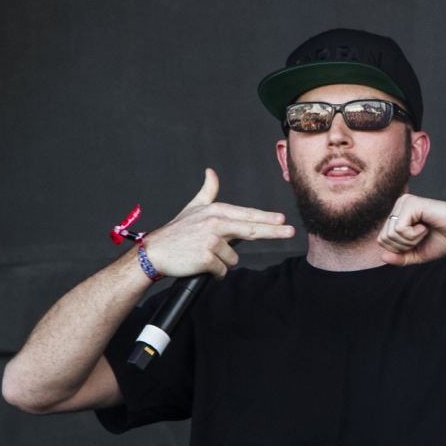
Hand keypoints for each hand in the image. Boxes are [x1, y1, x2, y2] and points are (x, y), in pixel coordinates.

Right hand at [142, 168, 294, 278]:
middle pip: (250, 229)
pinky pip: (222, 270)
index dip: (266, 219)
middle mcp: (215, 223)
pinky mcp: (207, 257)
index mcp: (215, 211)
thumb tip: (212, 172)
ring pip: (233, 258)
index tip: (283, 220)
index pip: (246, 216)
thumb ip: (207, 191)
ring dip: (222, 262)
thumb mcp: (193, 208)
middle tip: (290, 232)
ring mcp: (211, 240)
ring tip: (203, 255)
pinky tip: (201, 265)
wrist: (154, 252)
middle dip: (273, 231)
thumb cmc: (176, 232)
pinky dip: (215, 272)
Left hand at [377, 194, 445, 265]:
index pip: (382, 241)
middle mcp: (398, 206)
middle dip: (404, 246)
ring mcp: (404, 203)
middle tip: (421, 236)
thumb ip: (399, 258)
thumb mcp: (416, 254)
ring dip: (410, 240)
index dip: (399, 250)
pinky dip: (414, 235)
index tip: (417, 242)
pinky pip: (399, 229)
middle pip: (384, 238)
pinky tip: (425, 226)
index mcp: (397, 216)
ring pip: (391, 234)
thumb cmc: (442, 239)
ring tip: (424, 230)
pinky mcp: (411, 203)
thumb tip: (382, 256)